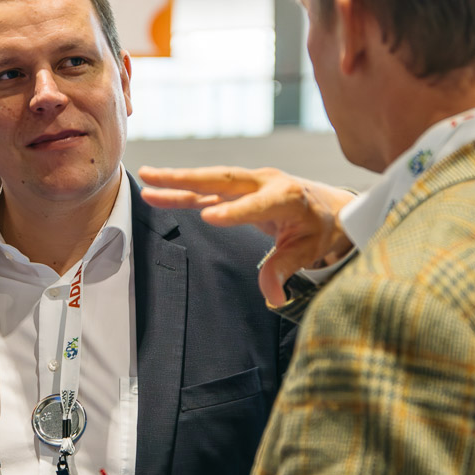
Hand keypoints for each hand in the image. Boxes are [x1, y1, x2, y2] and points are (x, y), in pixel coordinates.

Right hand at [136, 167, 354, 305]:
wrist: (328, 206)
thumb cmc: (318, 228)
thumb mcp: (309, 251)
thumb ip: (284, 270)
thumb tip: (272, 296)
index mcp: (287, 197)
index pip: (257, 205)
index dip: (234, 211)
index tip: (208, 217)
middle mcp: (264, 182)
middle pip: (221, 180)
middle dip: (186, 179)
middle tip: (154, 178)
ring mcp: (249, 183)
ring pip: (208, 181)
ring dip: (177, 181)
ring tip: (146, 179)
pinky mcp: (238, 189)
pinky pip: (207, 189)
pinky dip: (183, 190)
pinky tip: (158, 192)